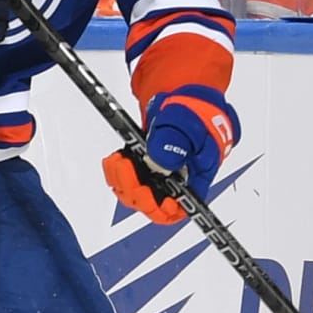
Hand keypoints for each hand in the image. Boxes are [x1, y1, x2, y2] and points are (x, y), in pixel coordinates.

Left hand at [101, 85, 238, 223]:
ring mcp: (156, 178)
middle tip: (126, 166)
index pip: (181, 207)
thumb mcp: (190, 123)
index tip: (153, 196)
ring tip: (118, 159)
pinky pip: (124, 181)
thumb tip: (162, 161)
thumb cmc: (196, 114)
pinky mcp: (140, 169)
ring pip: (134, 195)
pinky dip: (116, 172)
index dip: (165, 210)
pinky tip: (116, 158)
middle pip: (152, 205)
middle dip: (135, 190)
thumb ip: (177, 142)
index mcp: (195, 179)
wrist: (184, 101)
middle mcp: (175, 184)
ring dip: (121, 181)